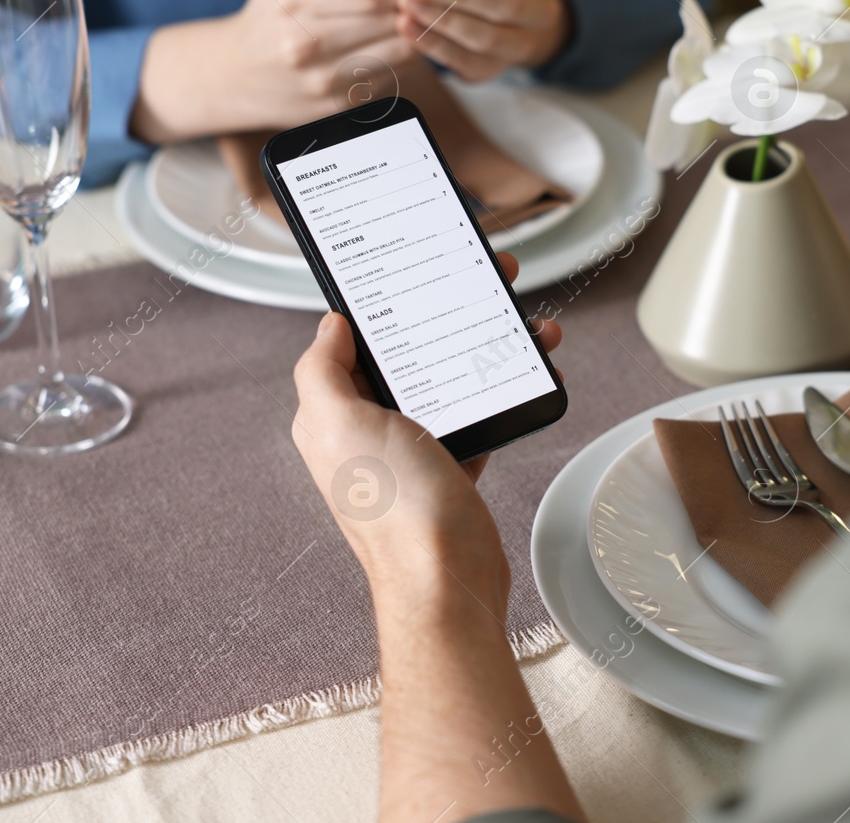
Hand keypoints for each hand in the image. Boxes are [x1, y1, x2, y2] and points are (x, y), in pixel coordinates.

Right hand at [131, 0, 415, 144]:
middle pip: (388, 23)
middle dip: (423, 4)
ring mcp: (323, 82)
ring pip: (397, 54)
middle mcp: (307, 46)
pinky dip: (403, 57)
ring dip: (419, 32)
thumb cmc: (267, 18)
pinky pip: (388, 77)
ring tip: (429, 13)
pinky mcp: (337, 107)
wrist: (235, 78)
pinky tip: (403, 40)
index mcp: (294, 4)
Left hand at [289, 254, 562, 607]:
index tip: (420, 267)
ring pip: (449, 378)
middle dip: (448, 312)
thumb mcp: (340, 423)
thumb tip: (328, 326)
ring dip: (487, 346)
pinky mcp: (451, 470)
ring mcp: (411, 452)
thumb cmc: (396, 509)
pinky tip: (527, 371)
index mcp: (331, 414)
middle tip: (489, 280)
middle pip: (409, 352)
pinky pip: (478, 415)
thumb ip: (321, 370)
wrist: (447, 580)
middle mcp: (367, 431)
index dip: (385, 300)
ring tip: (529, 325)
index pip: (353, 340)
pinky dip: (503, 390)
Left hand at [395, 0, 571, 81]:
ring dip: (442, 21)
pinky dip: (433, 44)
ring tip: (408, 3)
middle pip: (505, 7)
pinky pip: (465, 61)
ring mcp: (520, 45)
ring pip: (485, 38)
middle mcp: (540, 12)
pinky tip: (407, 27)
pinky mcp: (493, 68)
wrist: (508, 15)